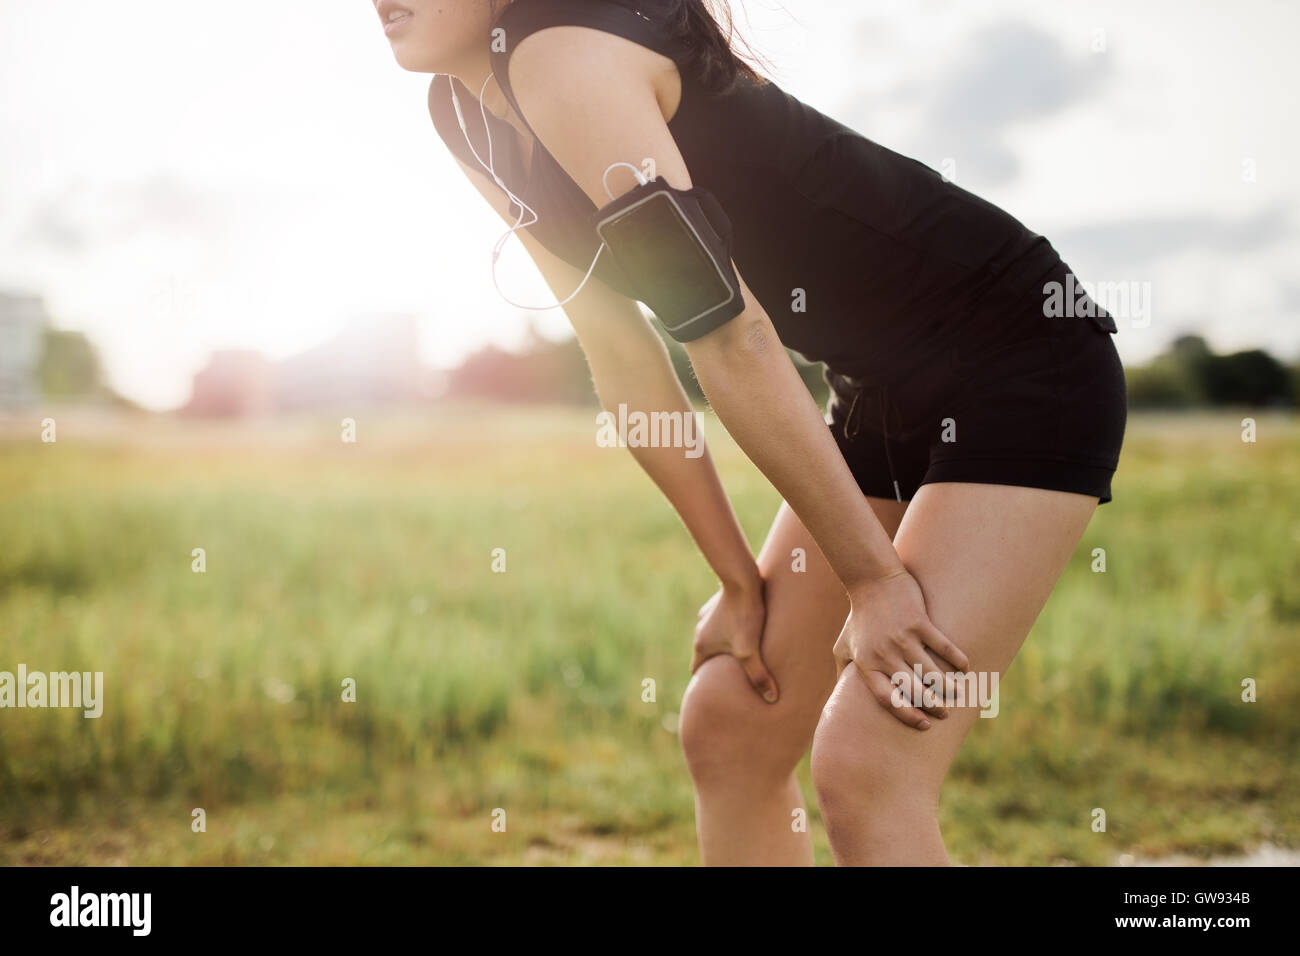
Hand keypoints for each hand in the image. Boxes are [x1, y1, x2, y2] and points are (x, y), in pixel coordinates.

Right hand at [691, 574, 778, 702]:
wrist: (744, 578)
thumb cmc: (745, 615)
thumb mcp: (751, 650)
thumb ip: (759, 675)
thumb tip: (771, 700)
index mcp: (702, 645)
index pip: (697, 670)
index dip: (705, 681)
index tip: (715, 689)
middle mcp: (701, 630)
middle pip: (708, 654)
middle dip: (719, 664)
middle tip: (734, 674)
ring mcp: (709, 615)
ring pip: (716, 636)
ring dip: (726, 645)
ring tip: (744, 652)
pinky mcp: (720, 603)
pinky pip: (724, 621)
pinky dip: (731, 628)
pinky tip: (747, 628)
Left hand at [833, 568, 970, 729]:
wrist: (871, 581)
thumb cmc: (858, 618)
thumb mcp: (843, 646)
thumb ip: (844, 673)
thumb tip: (840, 700)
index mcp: (867, 663)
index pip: (887, 698)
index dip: (906, 714)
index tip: (923, 724)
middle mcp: (885, 653)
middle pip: (913, 690)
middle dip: (932, 706)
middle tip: (944, 713)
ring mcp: (903, 637)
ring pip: (932, 672)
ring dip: (948, 687)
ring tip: (957, 694)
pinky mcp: (919, 622)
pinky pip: (943, 646)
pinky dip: (957, 659)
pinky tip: (964, 668)